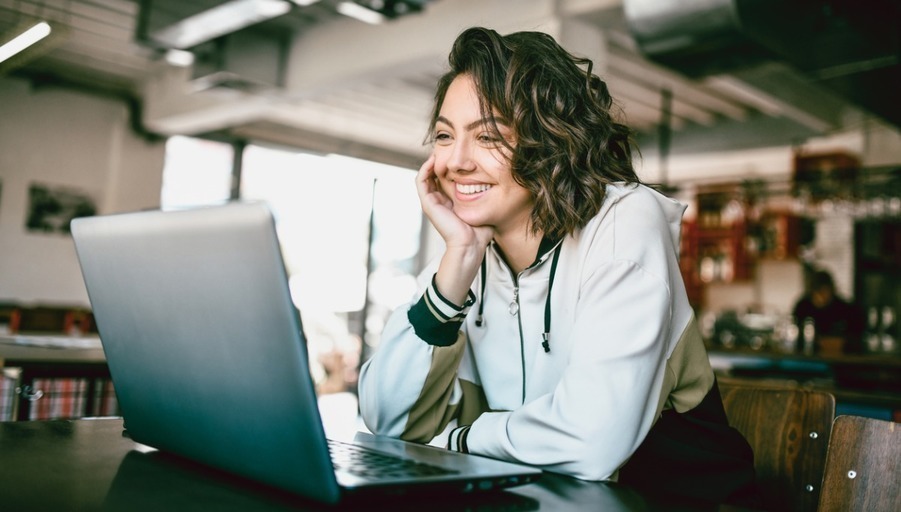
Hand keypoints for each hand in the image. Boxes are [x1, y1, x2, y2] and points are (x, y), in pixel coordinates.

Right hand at [416, 155, 492, 304]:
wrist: (470, 245)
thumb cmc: (480, 231)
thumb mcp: (484, 207)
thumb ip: (486, 195)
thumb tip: (498, 180)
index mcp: (450, 202)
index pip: (445, 179)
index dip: (449, 165)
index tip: (459, 154)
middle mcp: (439, 201)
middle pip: (434, 175)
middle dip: (439, 161)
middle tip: (448, 148)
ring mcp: (432, 202)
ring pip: (425, 176)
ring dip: (430, 162)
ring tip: (439, 151)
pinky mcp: (428, 204)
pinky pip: (421, 181)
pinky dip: (424, 169)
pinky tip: (433, 160)